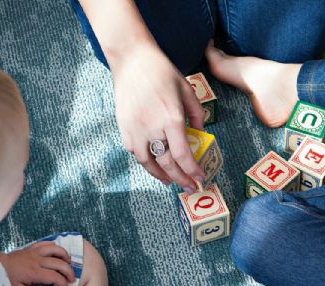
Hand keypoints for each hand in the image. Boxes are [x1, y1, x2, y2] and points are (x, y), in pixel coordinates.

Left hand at [0, 242, 75, 285]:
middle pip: (59, 263)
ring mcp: (34, 252)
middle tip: (72, 279)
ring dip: (65, 256)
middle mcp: (37, 260)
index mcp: (34, 272)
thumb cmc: (6, 280)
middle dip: (69, 271)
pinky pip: (46, 243)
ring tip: (68, 264)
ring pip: (55, 249)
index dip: (63, 283)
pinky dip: (55, 247)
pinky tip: (58, 253)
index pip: (55, 277)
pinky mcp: (31, 248)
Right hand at [111, 43, 204, 191]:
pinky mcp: (123, 127)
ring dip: (161, 175)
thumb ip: (197, 114)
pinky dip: (146, 162)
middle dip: (181, 179)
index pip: (183, 155)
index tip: (200, 178)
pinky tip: (154, 164)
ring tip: (171, 180)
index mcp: (171, 118)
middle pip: (167, 164)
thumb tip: (201, 134)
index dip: (192, 171)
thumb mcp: (187, 90)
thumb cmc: (162, 72)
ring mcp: (135, 129)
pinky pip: (135, 152)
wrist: (132, 59)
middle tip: (189, 187)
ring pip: (148, 163)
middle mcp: (152, 127)